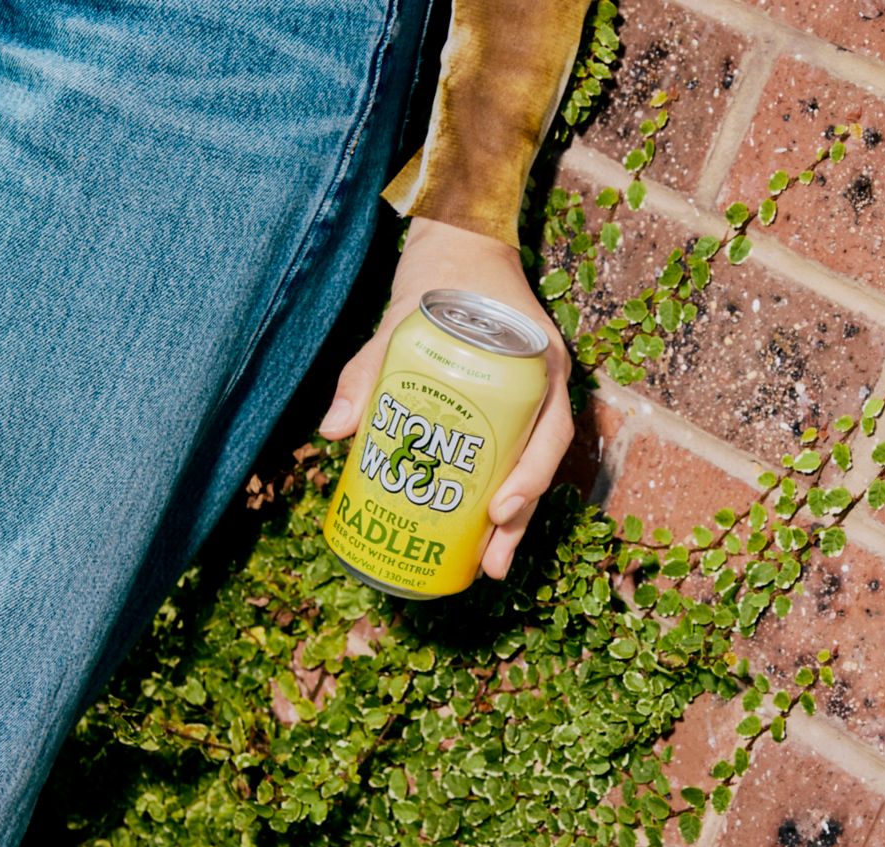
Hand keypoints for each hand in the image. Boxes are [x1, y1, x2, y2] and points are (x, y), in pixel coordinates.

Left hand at [319, 218, 573, 578]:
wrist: (461, 242)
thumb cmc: (440, 279)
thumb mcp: (400, 319)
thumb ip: (366, 369)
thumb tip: (335, 432)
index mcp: (539, 363)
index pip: (548, 431)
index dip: (529, 478)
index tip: (498, 511)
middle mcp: (545, 385)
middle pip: (541, 464)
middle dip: (518, 520)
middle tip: (491, 565)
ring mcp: (532, 396)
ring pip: (528, 467)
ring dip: (511, 518)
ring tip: (484, 564)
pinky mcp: (509, 403)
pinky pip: (510, 453)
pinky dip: (494, 489)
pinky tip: (471, 525)